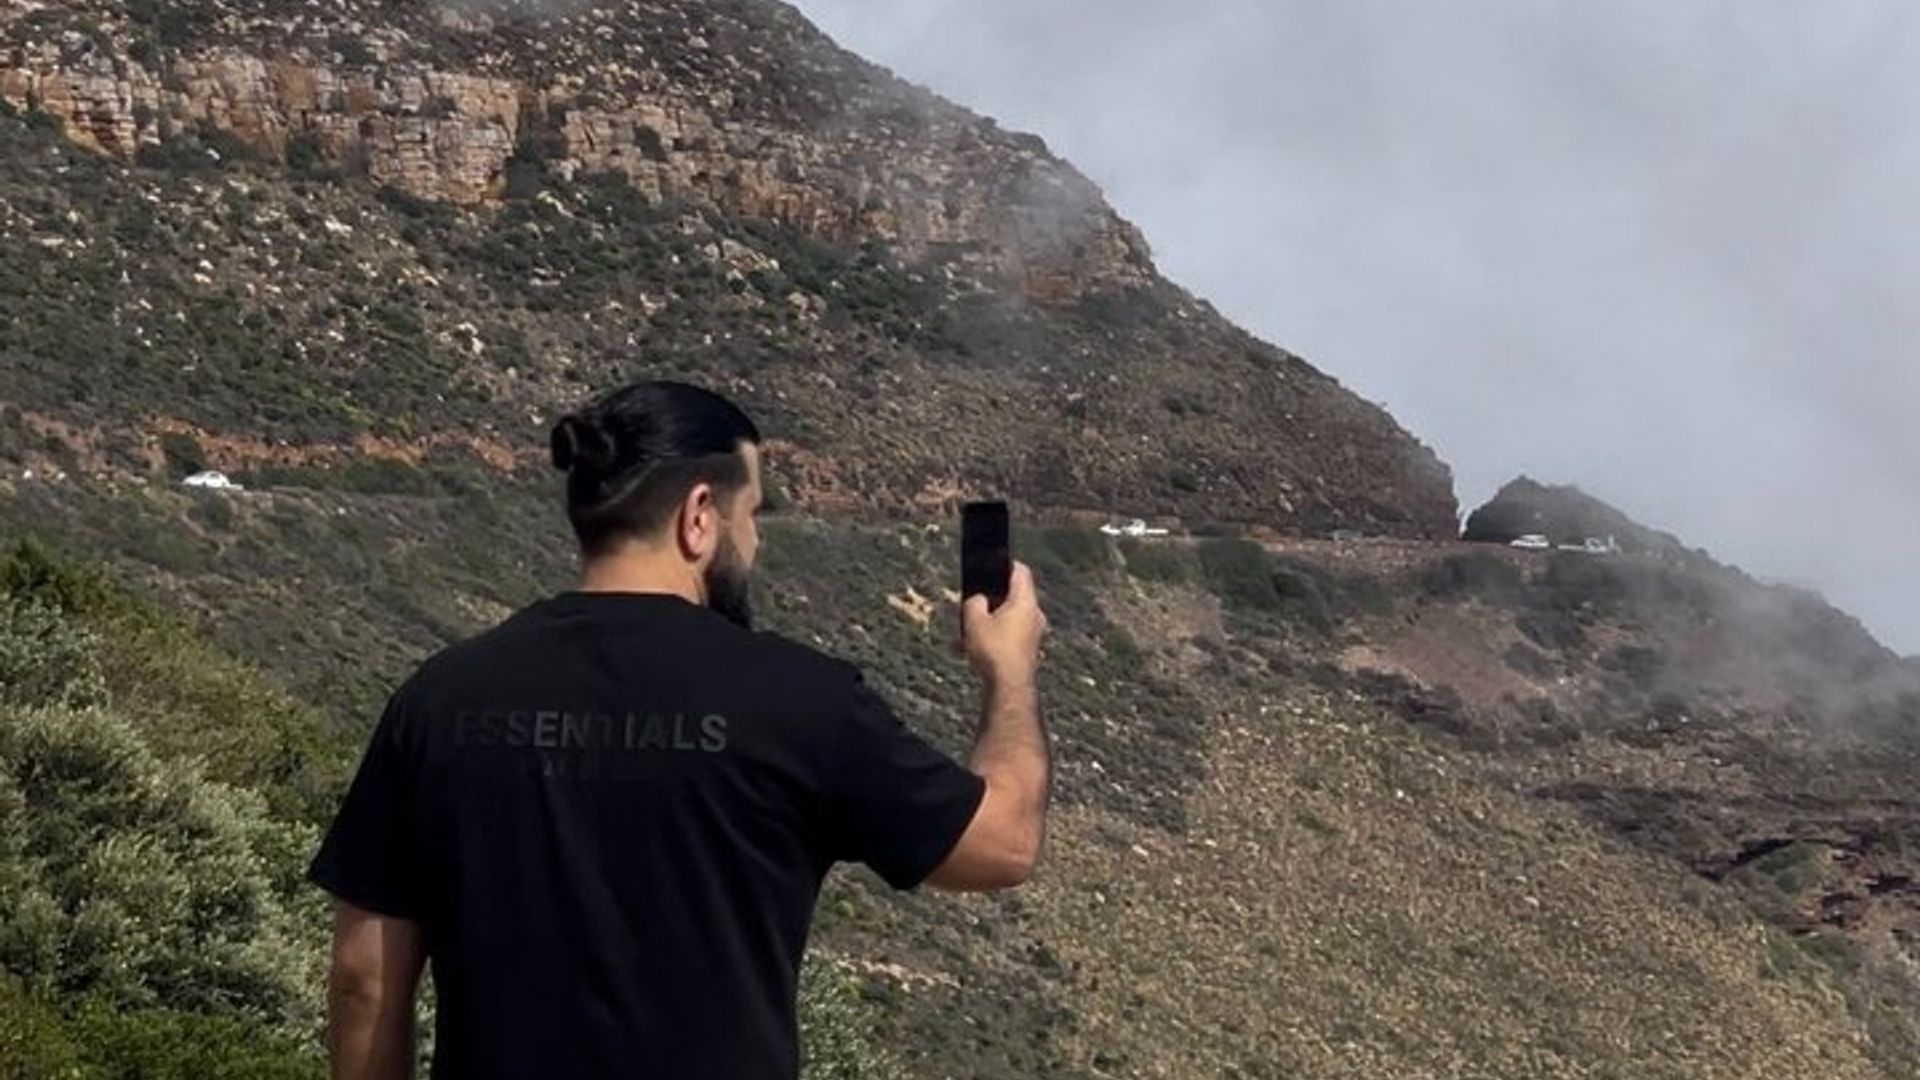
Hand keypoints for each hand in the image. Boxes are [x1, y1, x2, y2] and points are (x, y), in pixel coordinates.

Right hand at [952, 560, 1047, 685]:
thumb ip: (974, 602)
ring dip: (987, 623)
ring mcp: (1034, 634)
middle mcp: (1035, 615)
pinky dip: (992, 639)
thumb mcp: (973, 619)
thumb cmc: (994, 650)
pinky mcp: (1029, 650)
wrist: (1009, 687)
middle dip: (989, 600)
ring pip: (1007, 619)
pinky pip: (1009, 637)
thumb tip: (978, 600)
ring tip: (964, 635)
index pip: (1020, 571)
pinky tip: (970, 652)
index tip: (990, 564)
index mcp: (1025, 601)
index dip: (1004, 564)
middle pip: (1012, 596)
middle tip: (972, 603)